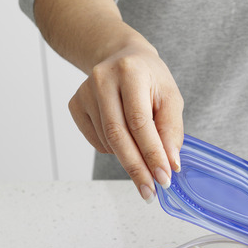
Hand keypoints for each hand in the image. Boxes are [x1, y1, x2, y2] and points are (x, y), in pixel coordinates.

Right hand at [68, 42, 183, 201]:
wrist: (121, 56)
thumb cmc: (150, 79)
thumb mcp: (170, 98)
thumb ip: (172, 130)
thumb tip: (170, 163)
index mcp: (130, 72)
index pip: (140, 121)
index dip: (152, 153)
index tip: (164, 178)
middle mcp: (102, 79)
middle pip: (118, 135)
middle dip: (137, 168)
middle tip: (150, 192)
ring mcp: (84, 92)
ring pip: (108, 142)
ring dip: (129, 158)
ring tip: (143, 153)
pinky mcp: (75, 105)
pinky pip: (97, 141)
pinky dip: (115, 149)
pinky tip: (124, 136)